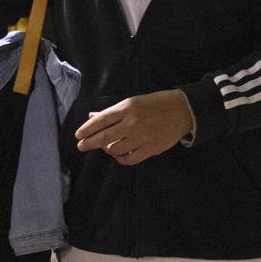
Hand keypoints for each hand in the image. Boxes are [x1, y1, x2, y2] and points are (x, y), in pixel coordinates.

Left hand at [73, 89, 193, 165]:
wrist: (182, 111)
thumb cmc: (155, 104)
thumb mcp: (132, 102)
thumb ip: (112, 112)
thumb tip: (92, 117)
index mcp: (127, 108)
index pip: (101, 120)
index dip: (87, 129)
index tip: (78, 135)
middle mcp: (132, 123)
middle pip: (104, 137)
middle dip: (89, 143)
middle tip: (81, 146)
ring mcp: (141, 137)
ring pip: (115, 150)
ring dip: (107, 149)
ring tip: (107, 146)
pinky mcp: (150, 149)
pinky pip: (129, 159)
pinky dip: (120, 158)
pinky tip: (118, 154)